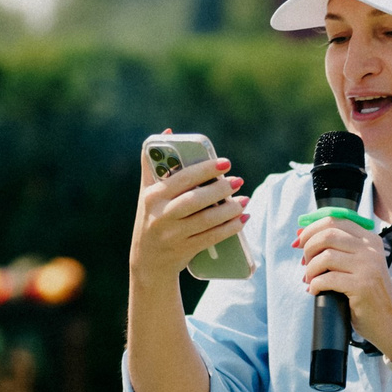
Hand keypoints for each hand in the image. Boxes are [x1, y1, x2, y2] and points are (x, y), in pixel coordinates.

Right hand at [130, 144, 246, 284]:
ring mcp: (172, 235)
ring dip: (229, 210)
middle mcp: (160, 215)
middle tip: (238, 180)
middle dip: (220, 190)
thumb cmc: (152, 217)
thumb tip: (168, 131)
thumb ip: (155, 163)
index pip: (181, 179)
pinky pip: (212, 238)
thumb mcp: (148, 192)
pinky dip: (230, 228)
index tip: (225, 163)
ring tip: (244, 199)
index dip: (205, 170)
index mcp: (153, 196)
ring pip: (206, 220)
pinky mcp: (184, 250)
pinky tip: (242, 219)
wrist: (147, 260)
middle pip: (194, 200)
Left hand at [296, 216, 391, 354]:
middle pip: (327, 234)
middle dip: (308, 248)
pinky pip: (327, 279)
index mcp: (369, 240)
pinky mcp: (362, 286)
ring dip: (311, 269)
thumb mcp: (358, 264)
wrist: (391, 321)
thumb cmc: (368, 295)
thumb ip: (337, 249)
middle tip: (305, 264)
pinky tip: (315, 291)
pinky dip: (315, 285)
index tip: (299, 242)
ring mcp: (367, 267)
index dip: (311, 229)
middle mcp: (370, 249)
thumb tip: (300, 236)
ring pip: (325, 256)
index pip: (334, 220)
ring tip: (310, 279)